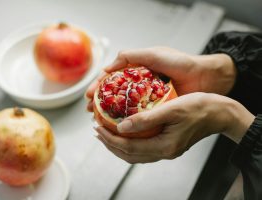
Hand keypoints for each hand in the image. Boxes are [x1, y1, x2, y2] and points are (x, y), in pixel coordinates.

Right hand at [86, 47, 236, 110]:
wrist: (207, 77)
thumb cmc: (182, 63)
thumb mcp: (155, 55)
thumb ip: (131, 56)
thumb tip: (107, 68)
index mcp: (136, 72)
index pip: (111, 80)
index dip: (98, 87)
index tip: (88, 96)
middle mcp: (139, 86)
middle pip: (114, 95)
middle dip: (100, 103)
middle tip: (90, 112)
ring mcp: (147, 99)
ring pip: (124, 108)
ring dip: (110, 115)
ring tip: (100, 122)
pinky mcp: (157, 110)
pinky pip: (139, 117)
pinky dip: (128, 122)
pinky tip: (120, 128)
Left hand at [94, 93, 253, 163]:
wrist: (220, 113)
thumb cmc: (199, 107)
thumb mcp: (171, 109)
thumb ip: (146, 119)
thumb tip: (121, 126)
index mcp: (164, 146)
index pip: (128, 147)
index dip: (110, 138)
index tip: (98, 127)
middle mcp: (164, 152)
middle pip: (129, 155)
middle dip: (110, 144)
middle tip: (97, 131)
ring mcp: (167, 151)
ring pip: (136, 154)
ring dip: (119, 145)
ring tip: (107, 133)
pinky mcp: (169, 145)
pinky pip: (144, 149)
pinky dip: (131, 143)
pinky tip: (126, 134)